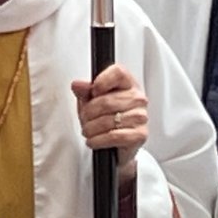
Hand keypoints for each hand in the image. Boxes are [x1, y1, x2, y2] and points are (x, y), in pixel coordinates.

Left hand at [71, 64, 149, 182]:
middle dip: (89, 113)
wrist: (116, 144)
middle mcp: (138, 98)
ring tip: (88, 131)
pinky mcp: (140, 135)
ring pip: (108, 120)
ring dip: (91, 129)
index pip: (118, 73)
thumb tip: (78, 85)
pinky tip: (93, 140)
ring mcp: (140, 116)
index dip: (102, 81)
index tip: (93, 92)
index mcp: (128, 84)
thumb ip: (85, 92)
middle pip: (107, 101)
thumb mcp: (91, 102)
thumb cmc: (105, 118)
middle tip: (84, 119)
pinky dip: (98, 140)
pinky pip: (114, 136)